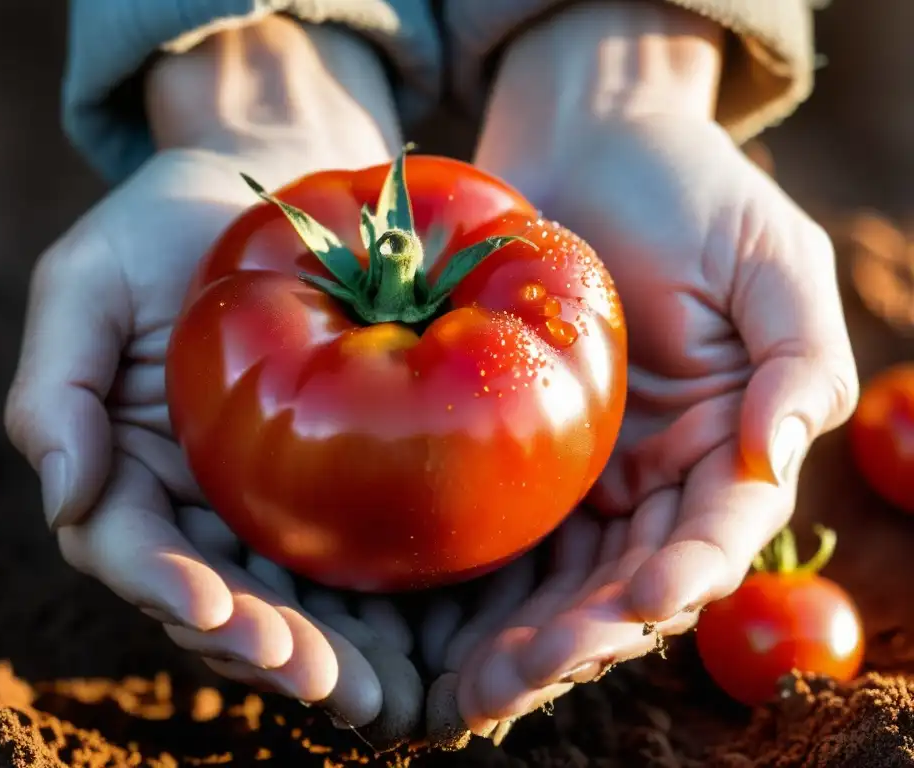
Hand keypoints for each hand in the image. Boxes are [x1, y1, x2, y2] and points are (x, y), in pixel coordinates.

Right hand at [4, 19, 422, 744]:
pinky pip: (337, 548)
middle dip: (258, 642)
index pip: (129, 546)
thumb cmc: (166, 225)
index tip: (214, 610)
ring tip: (367, 687)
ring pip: (279, 592)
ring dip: (318, 646)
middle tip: (317, 678)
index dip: (164, 588)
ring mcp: (256, 494)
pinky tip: (408, 634)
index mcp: (119, 462)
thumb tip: (61, 495)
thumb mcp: (86, 281)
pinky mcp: (324, 478)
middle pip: (212, 592)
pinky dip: (364, 600)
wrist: (267, 182)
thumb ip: (56, 385)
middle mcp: (186, 496)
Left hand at [423, 2, 858, 739]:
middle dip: (593, 628)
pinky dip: (490, 577)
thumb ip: (800, 357)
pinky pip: (511, 520)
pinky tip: (451, 620)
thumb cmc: (688, 187)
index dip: (685, 573)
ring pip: (569, 568)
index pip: (717, 528)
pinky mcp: (519, 442)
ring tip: (486, 675)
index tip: (638, 602)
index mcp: (730, 437)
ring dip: (535, 627)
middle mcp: (661, 468)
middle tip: (535, 668)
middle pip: (634, 570)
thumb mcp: (771, 258)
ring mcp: (587, 461)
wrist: (589, 140)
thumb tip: (781, 454)